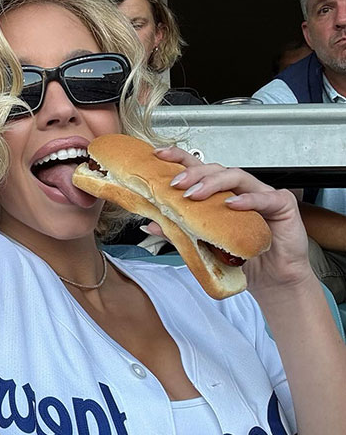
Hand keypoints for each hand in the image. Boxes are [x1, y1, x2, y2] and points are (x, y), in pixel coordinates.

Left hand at [152, 146, 313, 293]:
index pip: (200, 170)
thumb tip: (151, 224)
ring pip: (237, 176)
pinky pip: (265, 198)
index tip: (159, 155)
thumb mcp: (204, 246)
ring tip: (195, 194)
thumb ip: (179, 232)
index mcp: (222, 195)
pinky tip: (232, 205)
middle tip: (175, 184)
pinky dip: (247, 200)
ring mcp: (262, 194)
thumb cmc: (243, 258)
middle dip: (193, 173)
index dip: (180, 158)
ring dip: (213, 183)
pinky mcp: (282, 204)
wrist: (273, 279)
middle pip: (216, 169)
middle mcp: (241, 190)